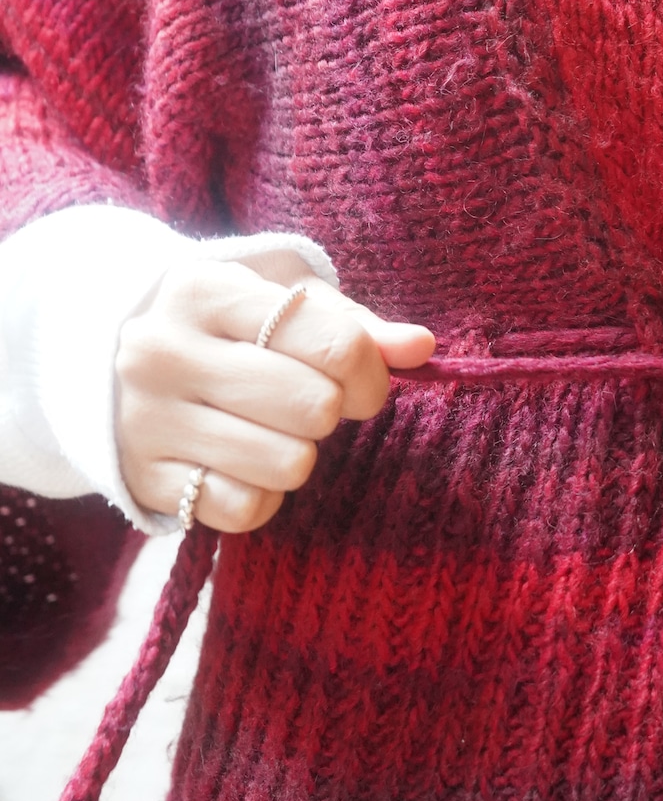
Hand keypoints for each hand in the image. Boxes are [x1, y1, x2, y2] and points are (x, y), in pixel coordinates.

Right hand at [116, 251, 435, 532]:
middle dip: (329, 411)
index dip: (370, 372)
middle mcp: (164, 353)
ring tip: (271, 430)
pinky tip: (242, 464)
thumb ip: (354, 322)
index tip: (361, 381)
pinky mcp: (145, 479)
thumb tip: (421, 347)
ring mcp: (147, 420)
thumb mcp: (279, 298)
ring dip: (298, 455)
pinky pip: (246, 508)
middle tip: (309, 404)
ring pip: (288, 465)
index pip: (334, 344)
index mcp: (204, 292)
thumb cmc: (223, 323)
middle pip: (315, 408)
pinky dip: (261, 494)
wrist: (103, 358)